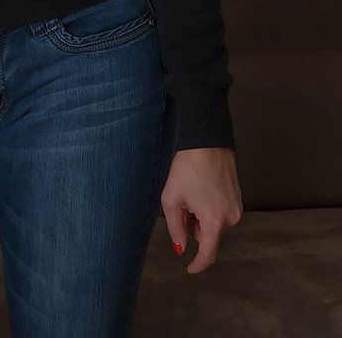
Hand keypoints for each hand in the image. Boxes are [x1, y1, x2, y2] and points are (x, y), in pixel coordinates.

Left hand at [161, 147, 242, 273]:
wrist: (206, 142)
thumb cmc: (187, 168)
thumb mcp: (172, 200)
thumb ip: (175, 228)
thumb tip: (181, 248)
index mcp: (215, 222)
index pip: (208, 254)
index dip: (197, 265)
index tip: (189, 269)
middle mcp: (230, 218)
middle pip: (208, 236)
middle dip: (193, 228)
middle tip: (181, 207)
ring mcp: (237, 208)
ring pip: (214, 224)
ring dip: (201, 217)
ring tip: (191, 193)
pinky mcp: (238, 198)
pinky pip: (221, 212)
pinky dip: (209, 208)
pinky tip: (201, 189)